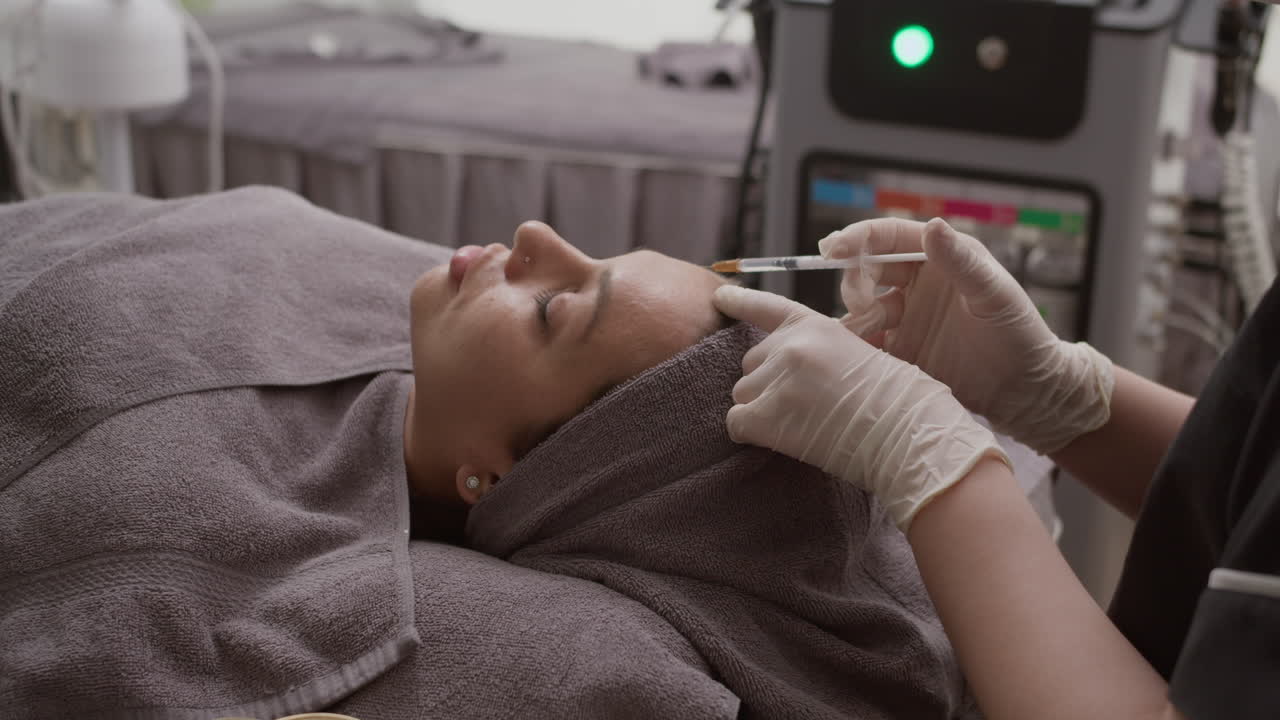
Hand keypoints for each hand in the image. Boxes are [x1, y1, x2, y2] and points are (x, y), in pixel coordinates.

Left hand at [713, 284, 1009, 530]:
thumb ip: (823, 351)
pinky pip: (735, 423)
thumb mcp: (861, 354)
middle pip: (751, 363)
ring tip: (802, 423)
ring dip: (762, 410)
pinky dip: (750, 433)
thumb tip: (790, 364)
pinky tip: (779, 439)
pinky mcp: (768, 416)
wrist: (908, 436)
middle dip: (767, 383)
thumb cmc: (899, 403)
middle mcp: (790, 347)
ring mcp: (777, 380)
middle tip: (804, 406)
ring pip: (742, 394)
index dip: (740, 302)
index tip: (720, 297)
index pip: (766, 307)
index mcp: (816, 326)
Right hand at [820, 217, 1113, 454]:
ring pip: (862, 310)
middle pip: (866, 271)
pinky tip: (859, 357)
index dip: (856, 239)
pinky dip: (857, 348)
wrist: (1025, 392)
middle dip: (854, 282)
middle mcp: (917, 285)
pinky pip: (867, 345)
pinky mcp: (899, 352)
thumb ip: (961, 261)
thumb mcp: (993, 294)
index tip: (831, 250)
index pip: (887, 238)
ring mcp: (905, 319)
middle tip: (860, 303)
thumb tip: (933, 226)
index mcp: (939, 258)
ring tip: (864, 337)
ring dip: (854, 319)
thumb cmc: (1020, 335)